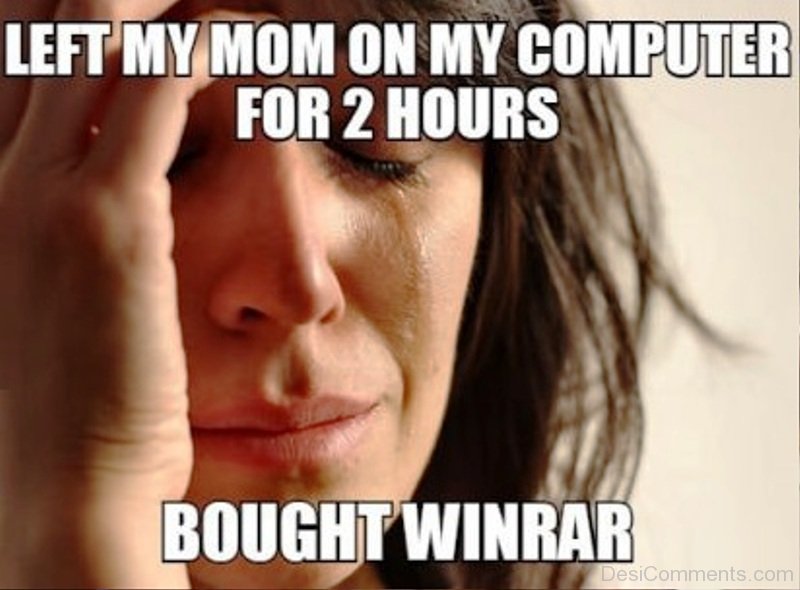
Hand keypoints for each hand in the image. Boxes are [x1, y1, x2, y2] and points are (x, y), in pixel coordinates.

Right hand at [0, 2, 211, 585]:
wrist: (61, 493)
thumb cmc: (72, 408)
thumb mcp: (53, 305)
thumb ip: (71, 241)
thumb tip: (132, 193)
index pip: (19, 53)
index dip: (80, 22)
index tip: (153, 23)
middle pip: (49, 19)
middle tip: (194, 9)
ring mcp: (41, 192)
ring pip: (98, 28)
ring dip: (170, 8)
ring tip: (236, 20)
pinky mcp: (107, 221)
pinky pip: (162, 85)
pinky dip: (210, 51)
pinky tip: (252, 52)